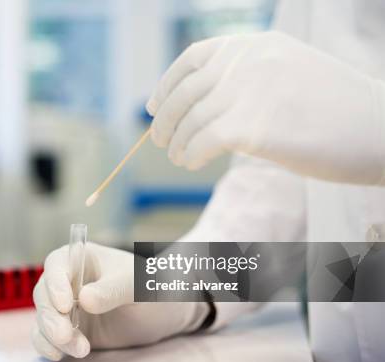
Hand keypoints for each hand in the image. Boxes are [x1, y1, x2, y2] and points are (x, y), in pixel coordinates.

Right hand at [31, 243, 208, 360]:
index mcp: (81, 258)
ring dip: (54, 336)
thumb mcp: (138, 285)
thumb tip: (84, 300)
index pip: (57, 264)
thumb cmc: (152, 287)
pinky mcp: (67, 331)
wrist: (164, 313)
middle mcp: (67, 281)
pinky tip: (60, 356)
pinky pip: (46, 338)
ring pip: (44, 319)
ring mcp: (66, 307)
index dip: (55, 283)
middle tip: (65, 335)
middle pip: (44, 295)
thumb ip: (113, 290)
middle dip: (51, 317)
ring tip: (82, 350)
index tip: (66, 304)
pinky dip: (48, 347)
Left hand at [147, 31, 384, 184]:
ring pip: (190, 119)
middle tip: (160, 140)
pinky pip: (202, 141)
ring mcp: (251, 91)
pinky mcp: (254, 126)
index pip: (194, 58)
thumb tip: (203, 103)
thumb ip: (248, 78)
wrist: (381, 129)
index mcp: (257, 45)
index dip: (166, 84)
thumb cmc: (338, 110)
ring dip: (177, 142)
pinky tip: (192, 163)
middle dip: (165, 119)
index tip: (153, 106)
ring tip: (179, 157)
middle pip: (185, 91)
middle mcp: (249, 61)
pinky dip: (190, 154)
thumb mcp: (289, 74)